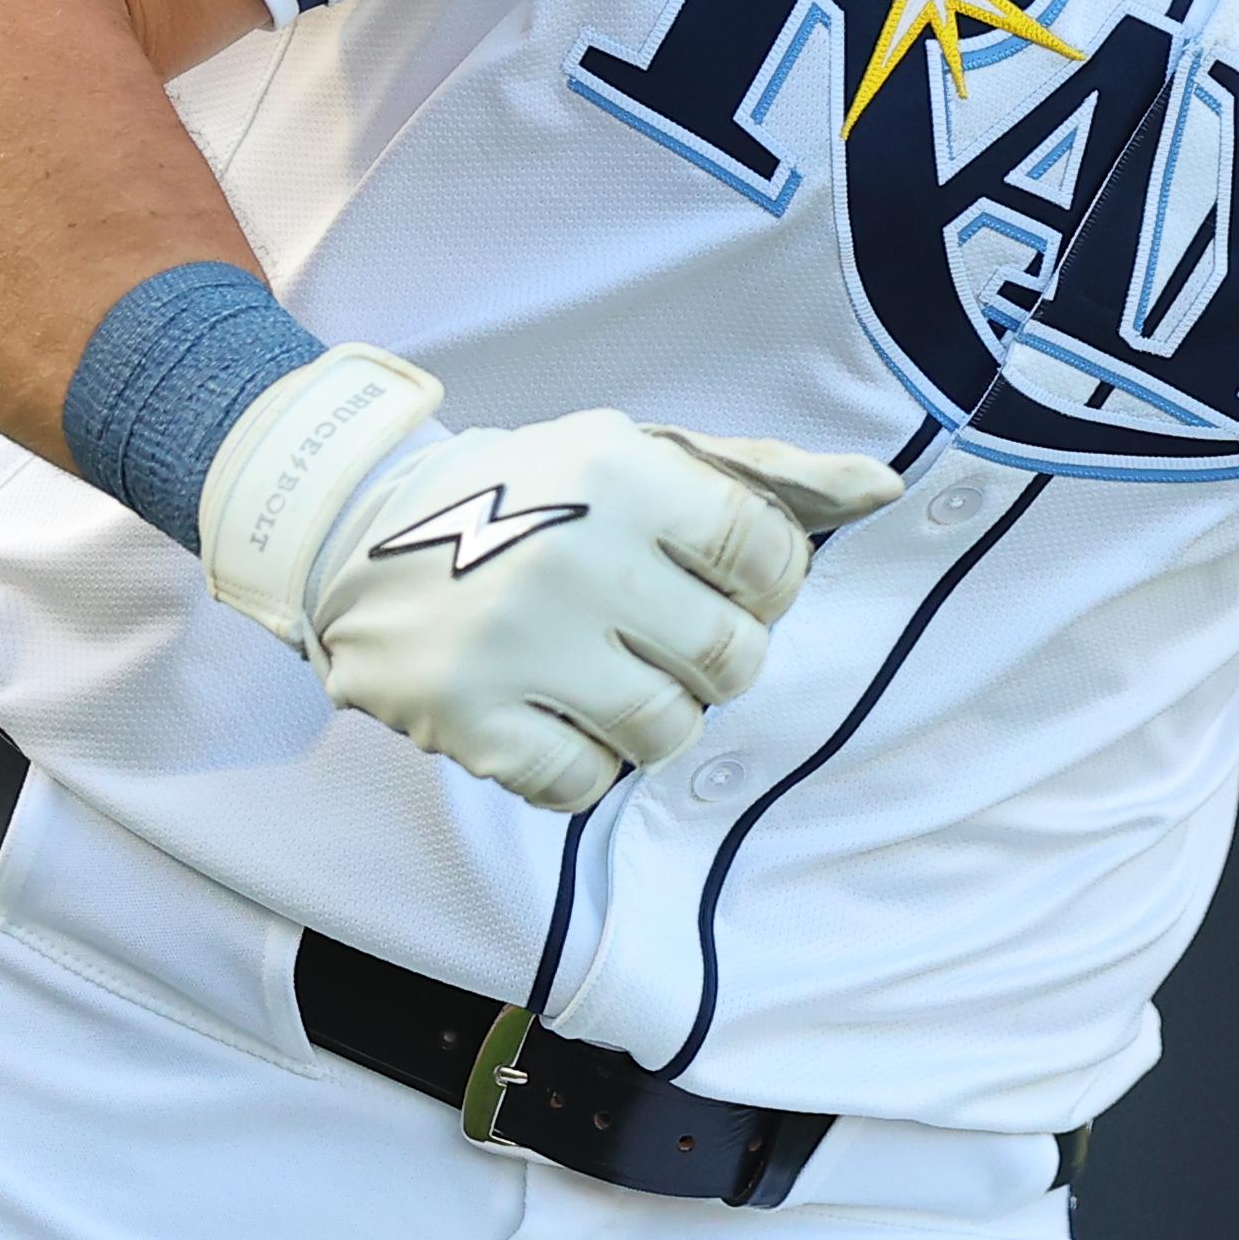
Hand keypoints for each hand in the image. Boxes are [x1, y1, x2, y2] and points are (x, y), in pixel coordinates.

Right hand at [195, 348, 902, 807]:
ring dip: (654, 716)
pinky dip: (581, 761)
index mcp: (623, 474)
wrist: (356, 529)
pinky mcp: (466, 716)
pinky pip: (582, 785)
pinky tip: (551, 710)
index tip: (725, 582)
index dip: (766, 584)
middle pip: (731, 659)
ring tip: (607, 674)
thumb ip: (763, 477)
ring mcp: (516, 642)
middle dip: (718, 658)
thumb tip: (881, 492)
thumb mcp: (636, 455)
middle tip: (666, 636)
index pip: (769, 556)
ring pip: (667, 732)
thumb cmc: (531, 492)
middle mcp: (574, 554)